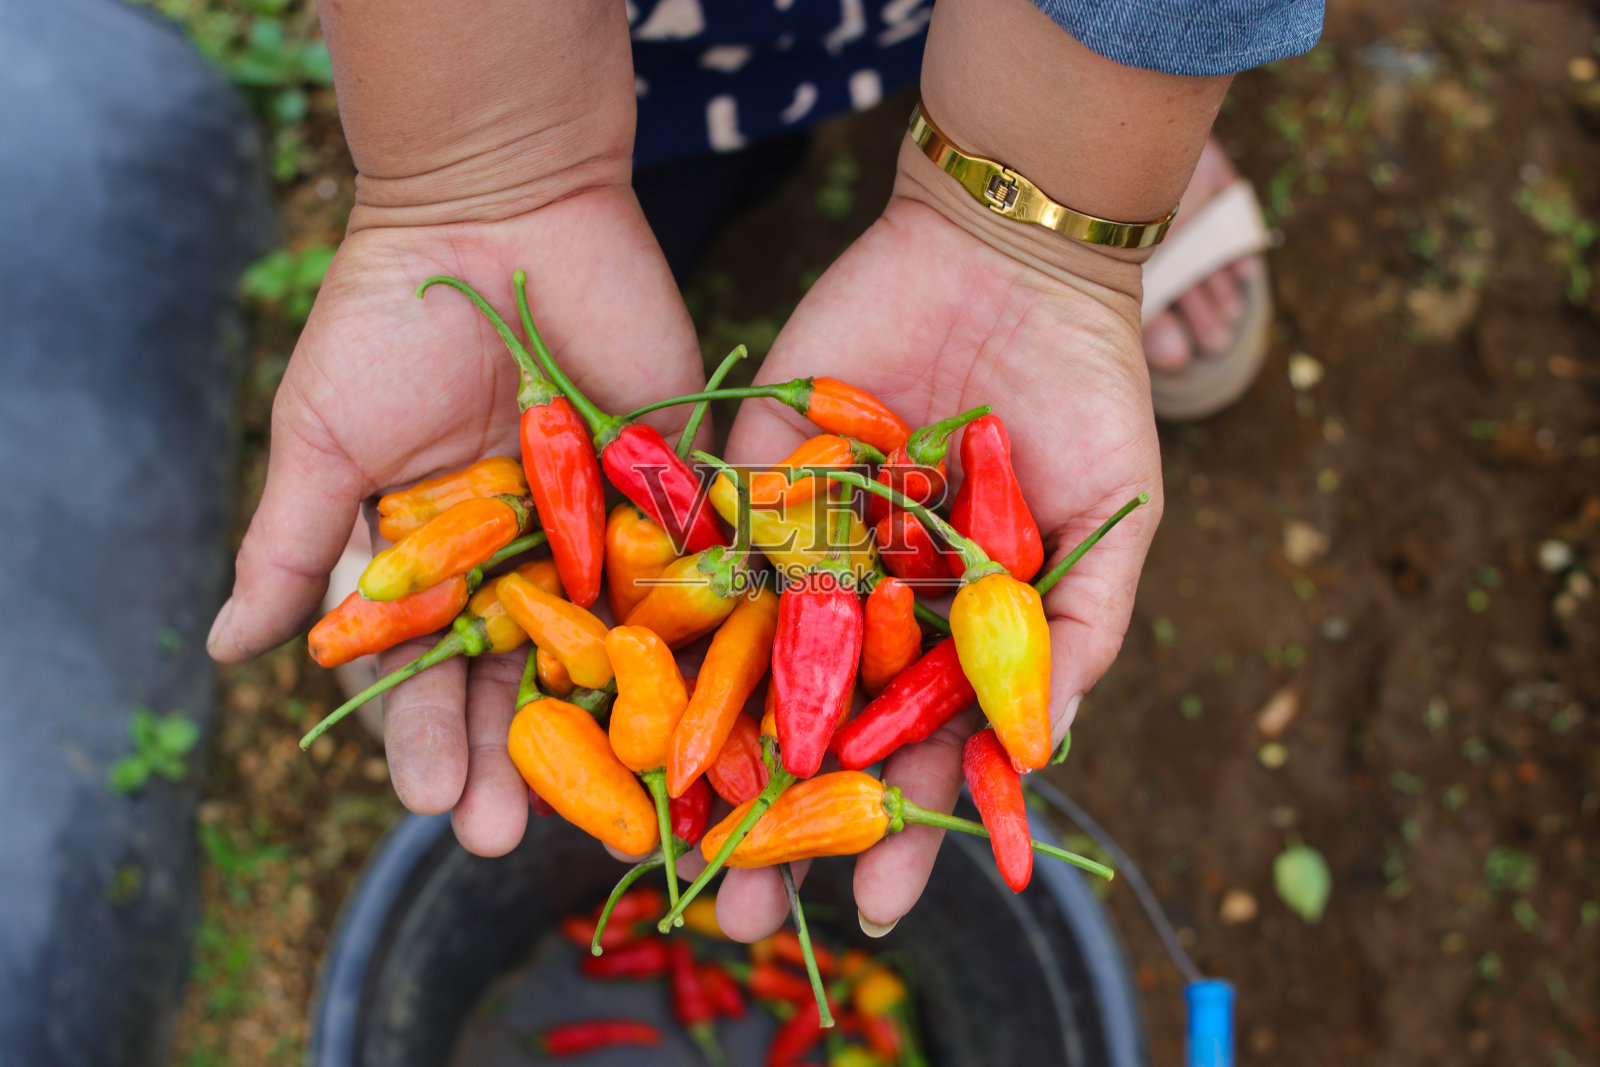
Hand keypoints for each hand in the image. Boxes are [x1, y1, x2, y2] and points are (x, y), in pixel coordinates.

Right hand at [207, 188, 704, 855]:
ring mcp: (604, 531)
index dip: (428, 738)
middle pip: (523, 679)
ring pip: (611, 649)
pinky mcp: (676, 490)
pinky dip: (702, 638)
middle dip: (516, 757)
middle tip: (512, 838)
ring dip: (609, 730)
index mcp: (437, 561)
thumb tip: (227, 650)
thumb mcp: (322, 438)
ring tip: (612, 810)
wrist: (498, 209)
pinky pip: (693, 574)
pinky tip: (707, 710)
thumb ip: (291, 544)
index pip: (429, 672)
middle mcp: (523, 561)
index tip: (434, 803)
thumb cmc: (388, 321)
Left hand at [714, 169, 1163, 939]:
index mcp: (951, 633)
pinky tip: (632, 705)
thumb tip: (1036, 764)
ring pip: (746, 670)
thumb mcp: (1107, 528)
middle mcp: (870, 606)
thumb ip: (1075, 642)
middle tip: (740, 919)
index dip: (902, 829)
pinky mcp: (746, 486)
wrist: (1006, 259)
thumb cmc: (1084, 396)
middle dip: (781, 822)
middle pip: (817, 734)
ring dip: (710, 759)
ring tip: (673, 845)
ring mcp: (803, 550)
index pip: (918, 751)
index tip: (880, 908)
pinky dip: (668, 630)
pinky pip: (703, 562)